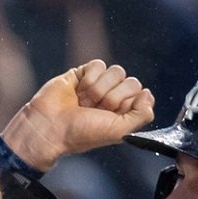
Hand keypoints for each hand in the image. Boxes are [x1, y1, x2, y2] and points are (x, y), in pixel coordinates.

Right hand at [0, 60, 155, 172]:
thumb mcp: (118, 132)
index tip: (109, 115)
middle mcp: (112, 98)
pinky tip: (78, 91)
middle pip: (131, 81)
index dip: (126, 103)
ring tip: (83, 102)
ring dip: (98, 89)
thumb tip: (148, 94)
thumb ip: (142, 115)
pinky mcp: (83, 73)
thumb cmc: (80, 134)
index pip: (140, 94)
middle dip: (112, 97)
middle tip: (94, 110)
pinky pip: (98, 65)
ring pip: (116, 71)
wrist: (49, 127)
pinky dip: (88, 78)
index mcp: (122, 112)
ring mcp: (98, 84)